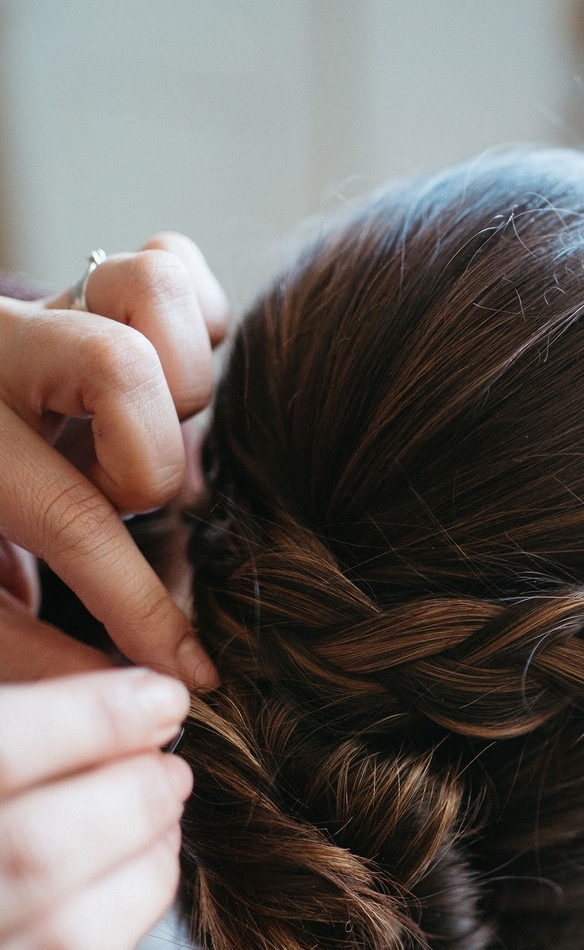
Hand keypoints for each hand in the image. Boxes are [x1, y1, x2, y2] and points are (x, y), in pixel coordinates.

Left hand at [0, 233, 227, 688]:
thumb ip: (31, 646)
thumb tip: (136, 690)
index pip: (69, 516)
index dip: (141, 604)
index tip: (192, 667)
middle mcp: (1, 351)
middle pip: (119, 364)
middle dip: (150, 458)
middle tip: (129, 500)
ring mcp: (52, 303)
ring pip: (154, 286)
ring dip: (182, 379)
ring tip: (150, 437)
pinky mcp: (92, 281)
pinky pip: (173, 259)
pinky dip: (197, 322)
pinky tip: (170, 388)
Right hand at [0, 668, 190, 949]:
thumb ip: (13, 738)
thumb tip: (99, 691)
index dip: (86, 718)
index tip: (158, 696)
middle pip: (33, 850)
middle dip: (127, 795)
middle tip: (170, 760)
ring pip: (62, 940)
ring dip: (140, 861)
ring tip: (164, 809)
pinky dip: (124, 923)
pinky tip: (145, 871)